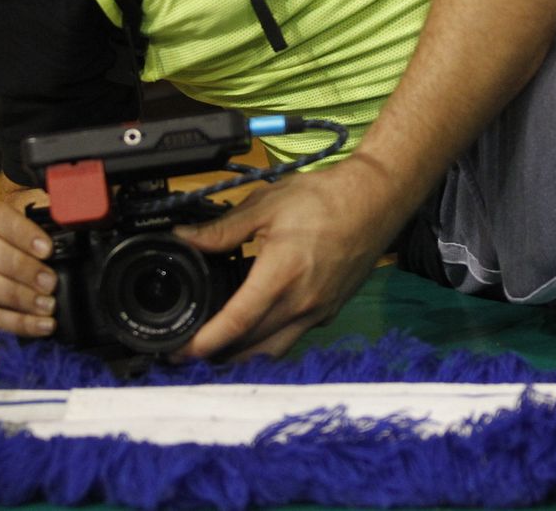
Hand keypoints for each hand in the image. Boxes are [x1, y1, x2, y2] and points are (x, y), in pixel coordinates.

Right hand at [0, 185, 58, 338]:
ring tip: (47, 305)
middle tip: (49, 282)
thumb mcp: (38, 239)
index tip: (47, 249)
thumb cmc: (23, 256)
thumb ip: (51, 233)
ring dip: (17, 296)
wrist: (1, 289)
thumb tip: (75, 229)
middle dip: (21, 267)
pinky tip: (41, 324)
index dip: (22, 232)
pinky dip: (17, 322)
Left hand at [174, 157, 407, 360]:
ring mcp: (318, 312)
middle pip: (250, 347)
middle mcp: (300, 304)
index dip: (203, 343)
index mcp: (280, 277)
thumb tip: (185, 239)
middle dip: (215, 355)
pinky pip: (292, 337)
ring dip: (243, 356)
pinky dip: (269, 341)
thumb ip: (222, 229)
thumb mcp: (266, 205)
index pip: (235, 324)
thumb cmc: (325, 199)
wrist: (375, 200)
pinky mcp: (329, 311)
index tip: (179, 352)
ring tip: (216, 350)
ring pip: (274, 351)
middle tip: (187, 351)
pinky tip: (256, 328)